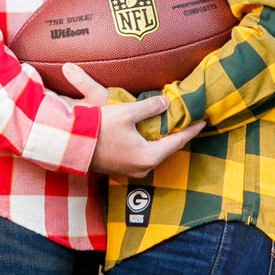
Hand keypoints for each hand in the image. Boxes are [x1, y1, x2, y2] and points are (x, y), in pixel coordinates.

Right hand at [62, 65, 204, 178]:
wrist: (70, 145)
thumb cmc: (99, 129)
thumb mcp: (128, 113)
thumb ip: (150, 107)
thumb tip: (166, 103)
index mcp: (148, 157)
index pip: (177, 141)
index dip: (191, 129)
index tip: (204, 121)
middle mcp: (142, 168)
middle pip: (166, 149)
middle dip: (177, 135)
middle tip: (188, 121)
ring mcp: (130, 170)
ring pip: (153, 152)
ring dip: (161, 139)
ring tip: (170, 126)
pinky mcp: (119, 168)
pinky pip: (141, 154)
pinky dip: (148, 143)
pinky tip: (148, 134)